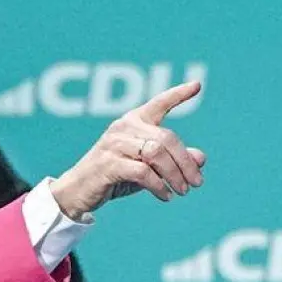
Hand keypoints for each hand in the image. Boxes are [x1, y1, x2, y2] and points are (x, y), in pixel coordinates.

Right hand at [50, 80, 206, 218]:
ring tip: (182, 191)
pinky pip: (142, 172)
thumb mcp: (149, 166)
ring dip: (174, 175)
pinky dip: (158, 185)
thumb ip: (173, 160)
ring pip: (156, 153)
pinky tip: (165, 196)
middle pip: (166, 138)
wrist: (80, 190)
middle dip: (185, 162)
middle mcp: (124, 126)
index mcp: (134, 121)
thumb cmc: (117, 174)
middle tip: (197, 183)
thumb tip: (201, 158)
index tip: (197, 85)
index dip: (178, 94)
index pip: (159, 103)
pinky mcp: (108, 163)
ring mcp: (114, 143)